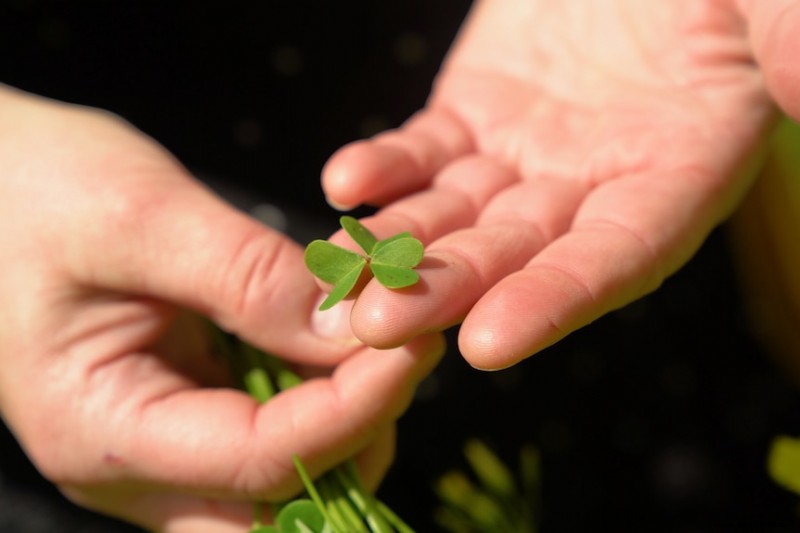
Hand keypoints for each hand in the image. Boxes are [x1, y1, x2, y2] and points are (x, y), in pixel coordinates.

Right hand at [0, 85, 443, 531]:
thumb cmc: (29, 188)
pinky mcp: (182, 404)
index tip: (415, 340)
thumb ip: (248, 278)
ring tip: (378, 332)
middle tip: (404, 349)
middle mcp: (132, 462)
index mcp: (101, 431)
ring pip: (282, 477)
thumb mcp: (140, 217)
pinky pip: (270, 427)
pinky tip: (337, 332)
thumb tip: (355, 325)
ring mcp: (160, 439)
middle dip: (357, 436)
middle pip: (277, 505)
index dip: (354, 406)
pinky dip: (318, 389)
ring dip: (346, 415)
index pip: (261, 458)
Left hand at [322, 0, 797, 368]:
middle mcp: (597, 181)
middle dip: (452, 289)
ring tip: (344, 274)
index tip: (489, 342)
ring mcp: (527, 153)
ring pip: (458, 213)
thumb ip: (787, 38)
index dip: (557, 298)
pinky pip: (423, 150)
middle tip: (381, 327)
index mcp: (679, 172)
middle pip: (520, 251)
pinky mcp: (474, 115)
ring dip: (402, 245)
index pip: (618, 255)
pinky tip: (346, 186)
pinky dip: (385, 168)